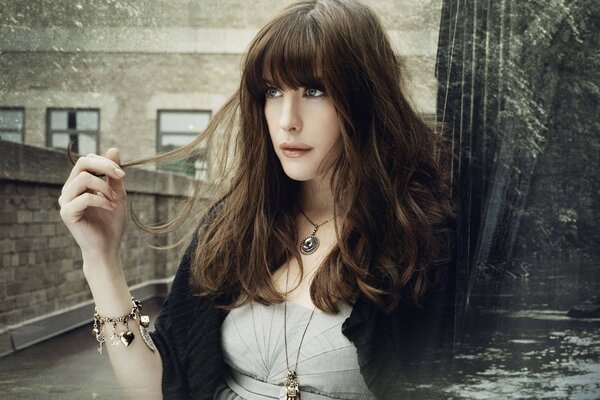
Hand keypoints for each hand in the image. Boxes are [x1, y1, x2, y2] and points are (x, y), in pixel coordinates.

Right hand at [58, 148, 126, 264]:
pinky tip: (111, 207)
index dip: (106, 162)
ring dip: (104, 187)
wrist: (108, 247)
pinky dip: (101, 200)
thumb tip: (113, 149)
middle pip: (82, 163)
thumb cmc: (111, 222)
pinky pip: (83, 197)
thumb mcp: (117, 193)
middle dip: (105, 167)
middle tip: (121, 177)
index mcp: (78, 184)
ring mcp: (65, 202)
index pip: (87, 160)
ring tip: (115, 200)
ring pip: (82, 178)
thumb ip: (113, 174)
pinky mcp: (67, 213)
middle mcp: (69, 190)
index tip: (123, 174)